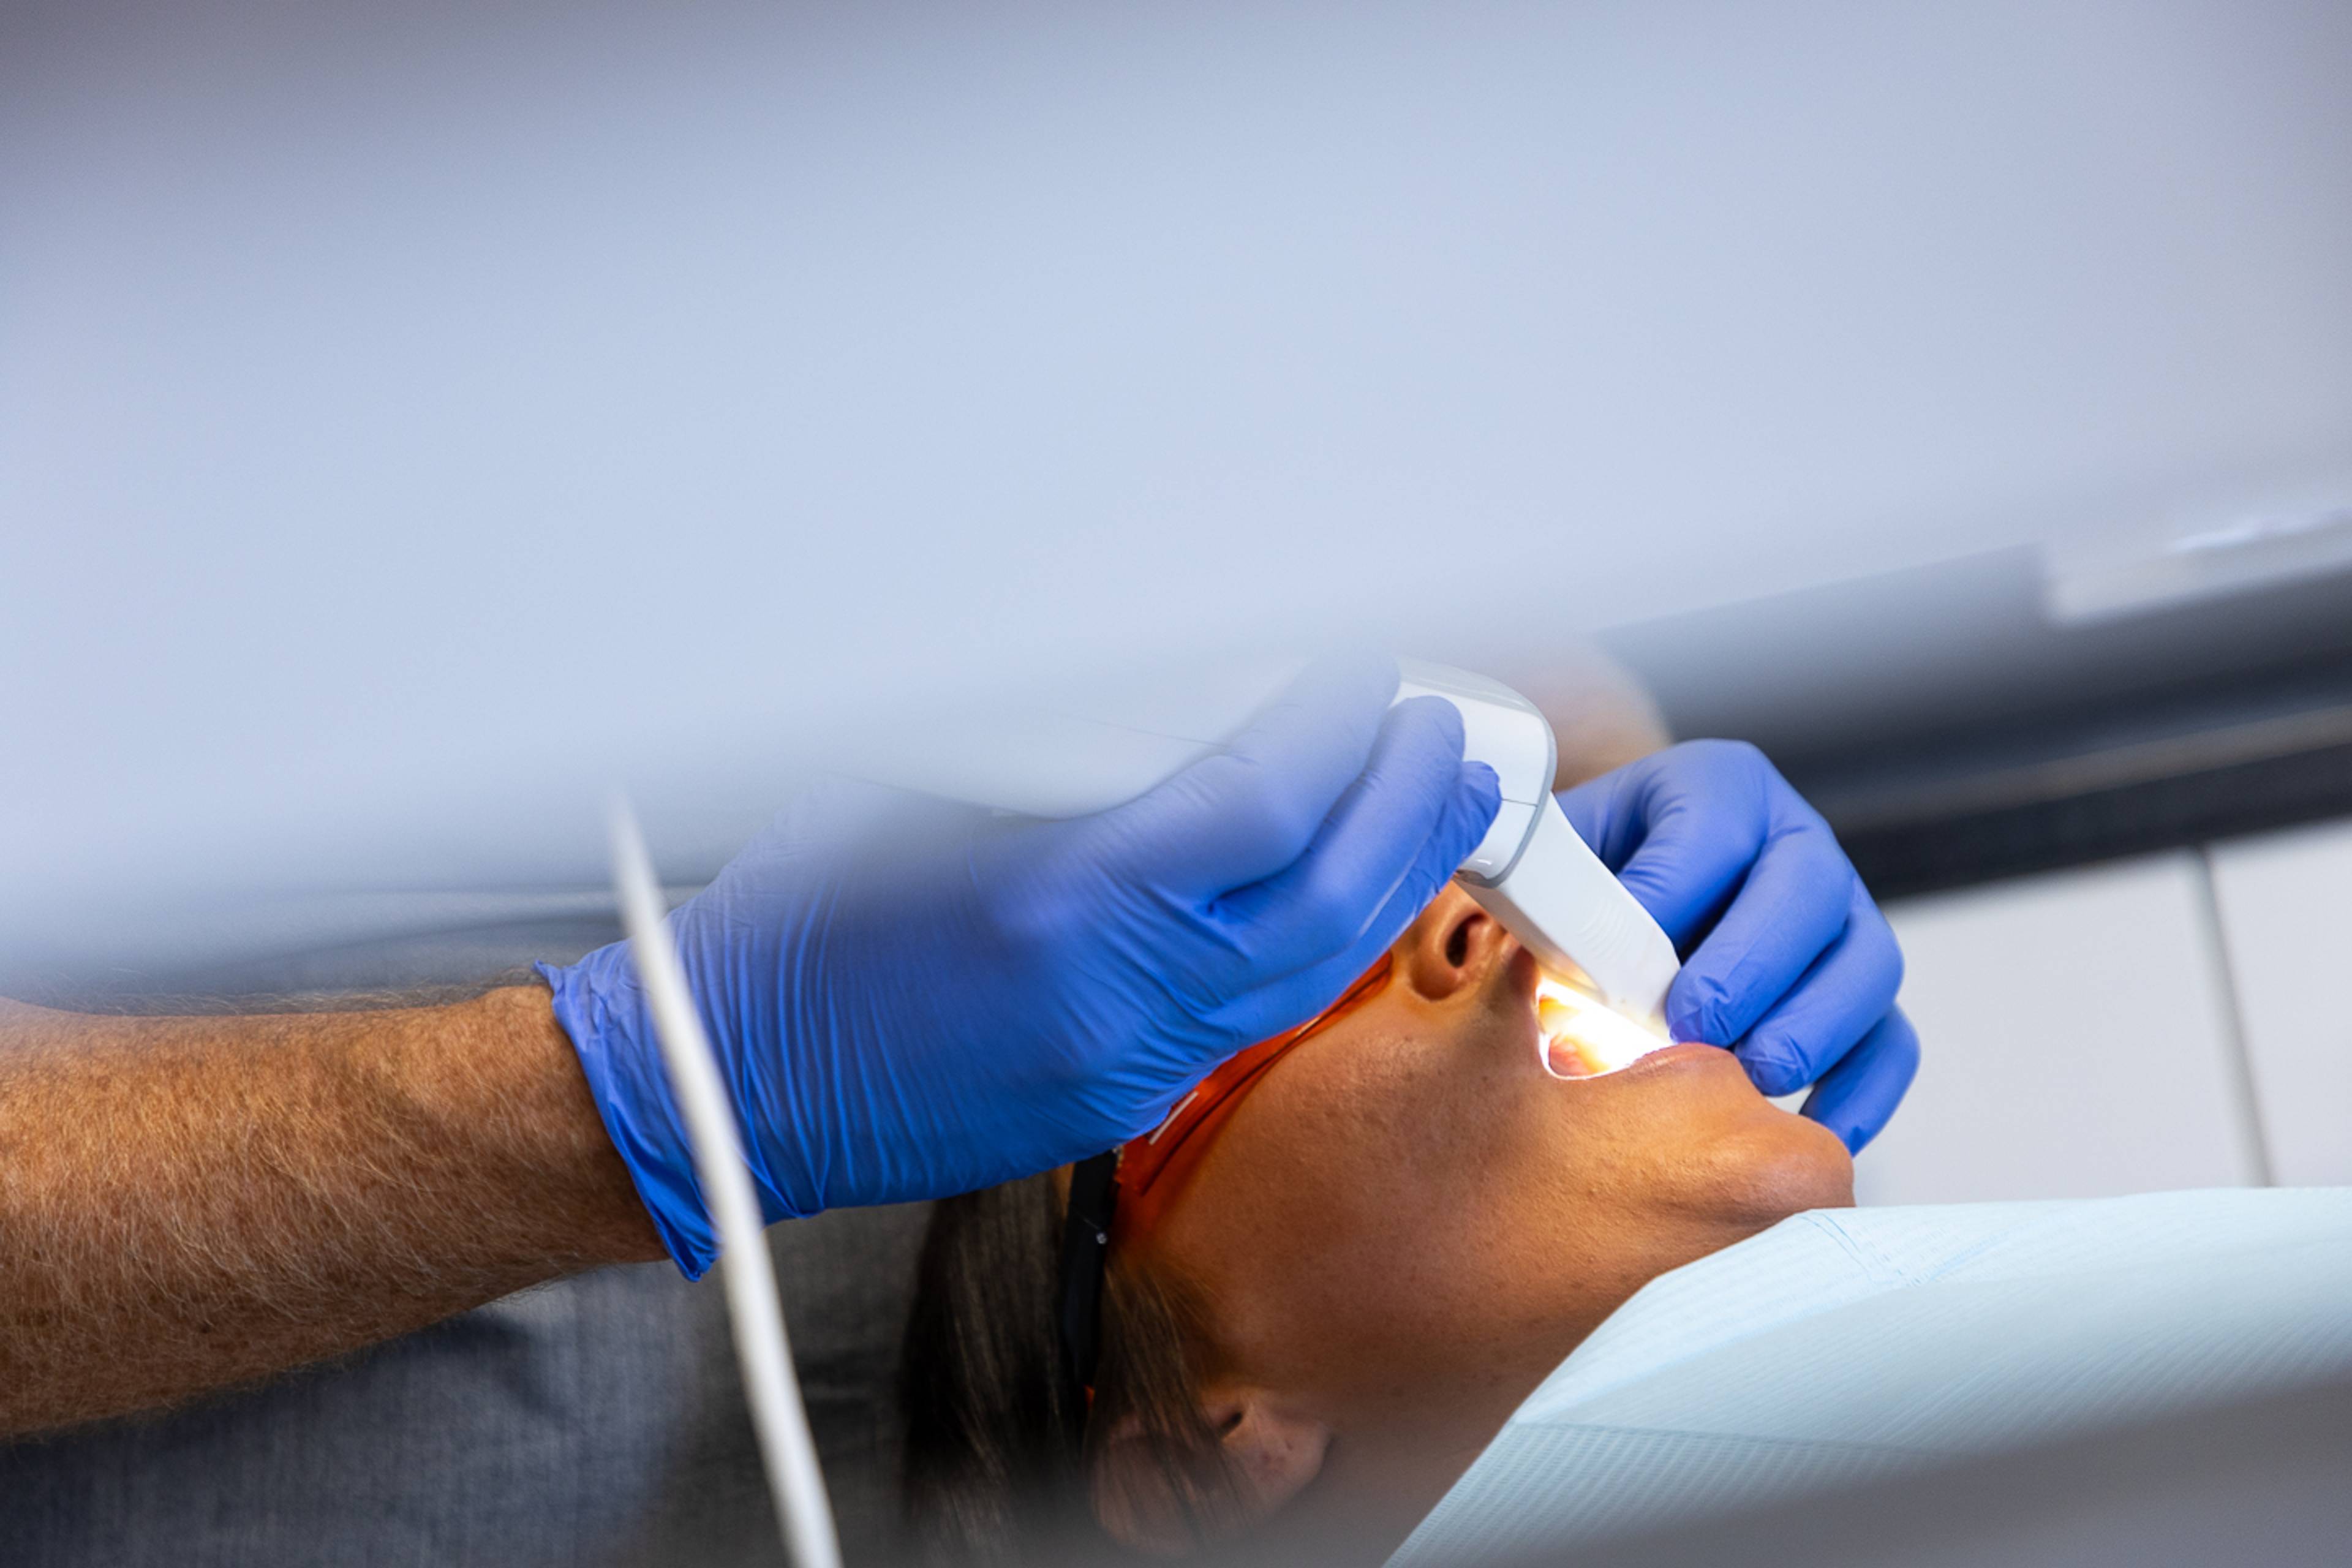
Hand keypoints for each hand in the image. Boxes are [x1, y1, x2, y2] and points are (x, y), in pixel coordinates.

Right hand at [542, 654, 1500, 1273]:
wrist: (735, 1086)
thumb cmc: (798, 925)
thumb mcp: (919, 791)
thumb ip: (1069, 752)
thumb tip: (1188, 697)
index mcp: (1060, 904)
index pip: (1259, 804)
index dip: (1331, 727)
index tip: (1354, 673)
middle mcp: (1115, 998)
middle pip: (1325, 902)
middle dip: (1403, 807)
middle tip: (1440, 734)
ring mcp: (1124, 1066)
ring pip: (1311, 972)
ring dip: (1386, 879)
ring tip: (1430, 803)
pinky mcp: (1118, 1102)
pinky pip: (1257, 1014)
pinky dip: (1317, 940)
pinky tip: (1339, 888)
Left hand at [1557, 740, 1917, 1151]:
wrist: (1620, 906)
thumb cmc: (1588, 882)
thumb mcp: (1560, 858)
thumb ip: (1547, 885)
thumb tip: (1542, 938)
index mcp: (1718, 789)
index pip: (1710, 826)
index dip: (1669, 894)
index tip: (1622, 961)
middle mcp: (1796, 843)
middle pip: (1807, 891)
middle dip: (1749, 966)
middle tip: (1693, 1025)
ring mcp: (1843, 918)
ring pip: (1866, 966)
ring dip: (1810, 1030)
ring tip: (1747, 1078)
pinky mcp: (1862, 993)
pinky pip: (1889, 1042)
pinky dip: (1860, 1093)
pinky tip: (1812, 1133)